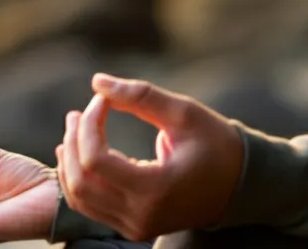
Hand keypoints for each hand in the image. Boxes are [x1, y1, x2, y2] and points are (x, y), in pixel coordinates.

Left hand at [56, 74, 243, 241]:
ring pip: (79, 198)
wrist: (237, 184)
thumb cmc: (214, 142)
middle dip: (73, 140)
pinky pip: (90, 206)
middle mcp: (140, 215)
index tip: (103, 99)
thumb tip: (97, 81)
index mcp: (155, 188)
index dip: (90, 124)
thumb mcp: (183, 113)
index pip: (96, 160)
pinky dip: (78, 178)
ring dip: (69, 160)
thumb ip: (140, 96)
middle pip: (81, 181)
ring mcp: (135, 227)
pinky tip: (77, 152)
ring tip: (74, 126)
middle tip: (79, 111)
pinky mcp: (133, 227)